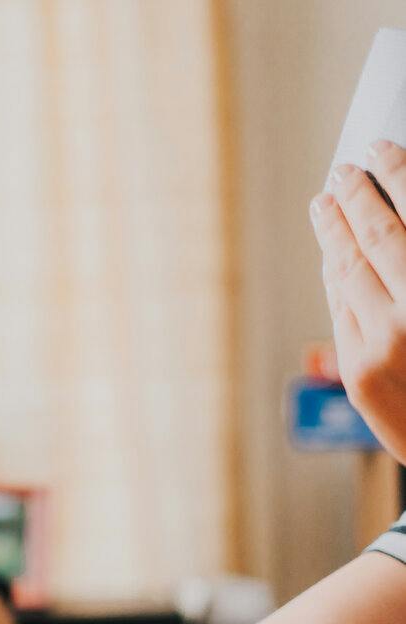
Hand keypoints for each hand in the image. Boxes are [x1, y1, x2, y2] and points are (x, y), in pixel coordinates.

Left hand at [312, 145, 405, 462]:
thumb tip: (400, 208)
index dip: (394, 175)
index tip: (378, 147)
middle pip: (372, 238)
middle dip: (353, 198)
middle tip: (341, 170)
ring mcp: (380, 348)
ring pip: (347, 273)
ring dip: (334, 233)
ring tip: (327, 201)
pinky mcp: (357, 374)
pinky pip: (340, 309)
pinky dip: (336, 274)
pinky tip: (334, 255)